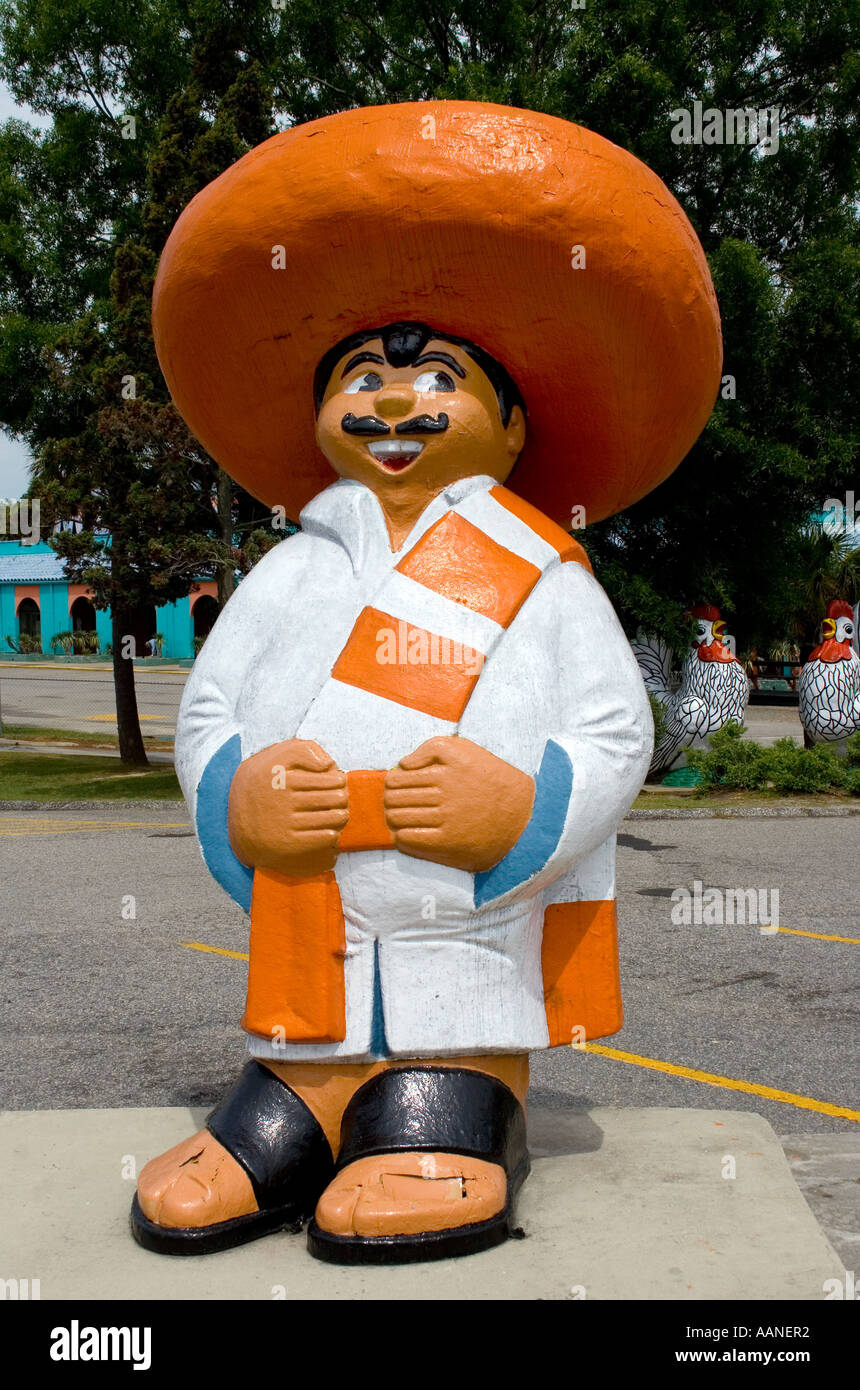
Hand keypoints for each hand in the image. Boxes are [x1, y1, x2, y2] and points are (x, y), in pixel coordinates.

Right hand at [228, 739, 347, 876]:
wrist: (239, 827)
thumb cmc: (263, 787)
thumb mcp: (272, 759)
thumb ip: (301, 750)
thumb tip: (328, 764)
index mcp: (276, 775)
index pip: (324, 773)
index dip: (337, 777)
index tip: (338, 780)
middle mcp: (279, 798)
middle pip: (332, 796)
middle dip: (342, 796)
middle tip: (342, 797)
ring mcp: (284, 822)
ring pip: (333, 817)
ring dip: (341, 815)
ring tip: (340, 813)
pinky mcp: (288, 844)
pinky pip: (325, 837)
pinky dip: (333, 833)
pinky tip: (329, 829)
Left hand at [383, 736, 533, 872]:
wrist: (523, 815)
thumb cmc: (490, 779)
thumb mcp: (467, 750)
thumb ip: (433, 748)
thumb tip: (403, 763)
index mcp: (449, 767)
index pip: (400, 776)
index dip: (391, 781)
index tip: (394, 785)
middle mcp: (447, 790)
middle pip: (396, 797)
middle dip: (390, 800)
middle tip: (391, 802)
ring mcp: (447, 817)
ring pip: (400, 817)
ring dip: (393, 818)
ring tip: (396, 818)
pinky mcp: (449, 842)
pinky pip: (409, 839)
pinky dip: (401, 837)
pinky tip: (404, 833)